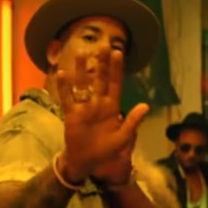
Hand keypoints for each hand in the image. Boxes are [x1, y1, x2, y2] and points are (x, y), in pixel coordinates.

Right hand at [57, 51, 148, 182]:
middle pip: (100, 79)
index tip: (118, 53)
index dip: (116, 69)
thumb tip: (145, 105)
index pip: (115, 84)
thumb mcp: (122, 138)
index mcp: (112, 107)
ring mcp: (84, 107)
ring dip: (81, 69)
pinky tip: (62, 74)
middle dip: (101, 63)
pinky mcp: (72, 114)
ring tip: (80, 52)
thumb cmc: (106, 151)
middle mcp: (98, 103)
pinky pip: (67, 98)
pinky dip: (64, 87)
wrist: (86, 162)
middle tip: (102, 46)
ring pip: (83, 84)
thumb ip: (132, 121)